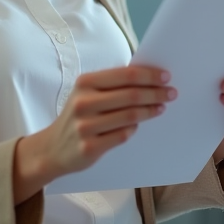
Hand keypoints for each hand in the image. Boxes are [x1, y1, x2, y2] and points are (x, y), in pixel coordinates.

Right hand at [13, 66, 174, 201]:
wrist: (52, 148)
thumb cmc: (78, 115)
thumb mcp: (87, 93)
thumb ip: (112, 85)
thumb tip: (148, 77)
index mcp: (85, 83)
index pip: (125, 75)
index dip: (149, 75)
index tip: (166, 76)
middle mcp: (83, 102)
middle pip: (131, 95)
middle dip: (156, 93)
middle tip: (171, 93)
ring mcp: (85, 126)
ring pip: (130, 116)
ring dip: (150, 110)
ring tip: (161, 107)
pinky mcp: (90, 146)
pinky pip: (122, 135)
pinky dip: (134, 128)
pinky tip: (139, 124)